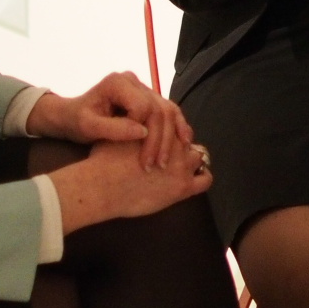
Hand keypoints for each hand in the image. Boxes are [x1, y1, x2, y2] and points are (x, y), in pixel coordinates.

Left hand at [28, 71, 192, 168]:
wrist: (71, 116)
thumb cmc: (75, 121)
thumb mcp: (88, 127)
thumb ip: (113, 129)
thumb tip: (143, 132)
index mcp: (118, 83)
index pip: (143, 106)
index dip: (144, 132)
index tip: (138, 155)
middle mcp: (134, 81)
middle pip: (159, 109)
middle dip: (160, 139)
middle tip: (156, 165)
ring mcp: (143, 89)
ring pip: (168, 110)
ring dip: (172, 136)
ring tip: (169, 160)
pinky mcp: (149, 99)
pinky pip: (169, 112)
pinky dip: (177, 128)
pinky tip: (182, 144)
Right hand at [51, 137, 211, 233]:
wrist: (102, 186)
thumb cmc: (104, 160)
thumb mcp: (117, 132)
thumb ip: (130, 125)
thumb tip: (132, 121)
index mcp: (160, 129)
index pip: (175, 126)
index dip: (171, 133)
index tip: (164, 141)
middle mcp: (175, 144)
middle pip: (188, 141)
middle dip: (182, 147)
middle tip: (171, 156)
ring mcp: (181, 165)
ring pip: (200, 157)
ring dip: (192, 161)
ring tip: (179, 168)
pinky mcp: (183, 187)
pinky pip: (206, 180)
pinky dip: (203, 177)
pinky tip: (190, 180)